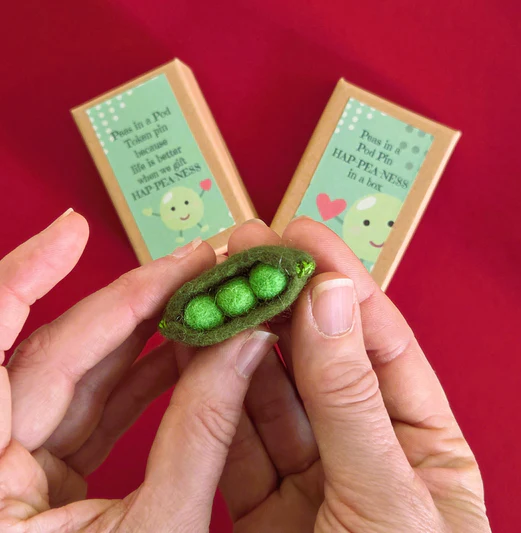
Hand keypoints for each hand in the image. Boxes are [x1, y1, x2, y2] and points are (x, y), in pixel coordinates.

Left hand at [0, 210, 276, 531]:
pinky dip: (139, 378)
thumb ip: (203, 430)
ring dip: (143, 335)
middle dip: (130, 304)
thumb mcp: (163, 529)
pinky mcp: (40, 479)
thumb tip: (243, 346)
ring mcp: (11, 471)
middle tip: (191, 266)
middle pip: (56, 356)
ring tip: (200, 297)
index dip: (25, 279)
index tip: (76, 229)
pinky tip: (183, 349)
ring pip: (77, 377)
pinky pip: (90, 409)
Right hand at [218, 217, 490, 531]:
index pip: (381, 342)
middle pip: (318, 360)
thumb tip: (328, 299)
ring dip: (240, 343)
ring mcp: (310, 476)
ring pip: (269, 394)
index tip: (301, 237)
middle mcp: (363, 449)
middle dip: (281, 302)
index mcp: (422, 443)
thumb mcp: (389, 498)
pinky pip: (233, 441)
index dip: (341, 283)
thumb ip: (351, 401)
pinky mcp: (260, 505)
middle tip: (245, 252)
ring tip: (213, 294)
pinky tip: (198, 355)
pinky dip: (212, 400)